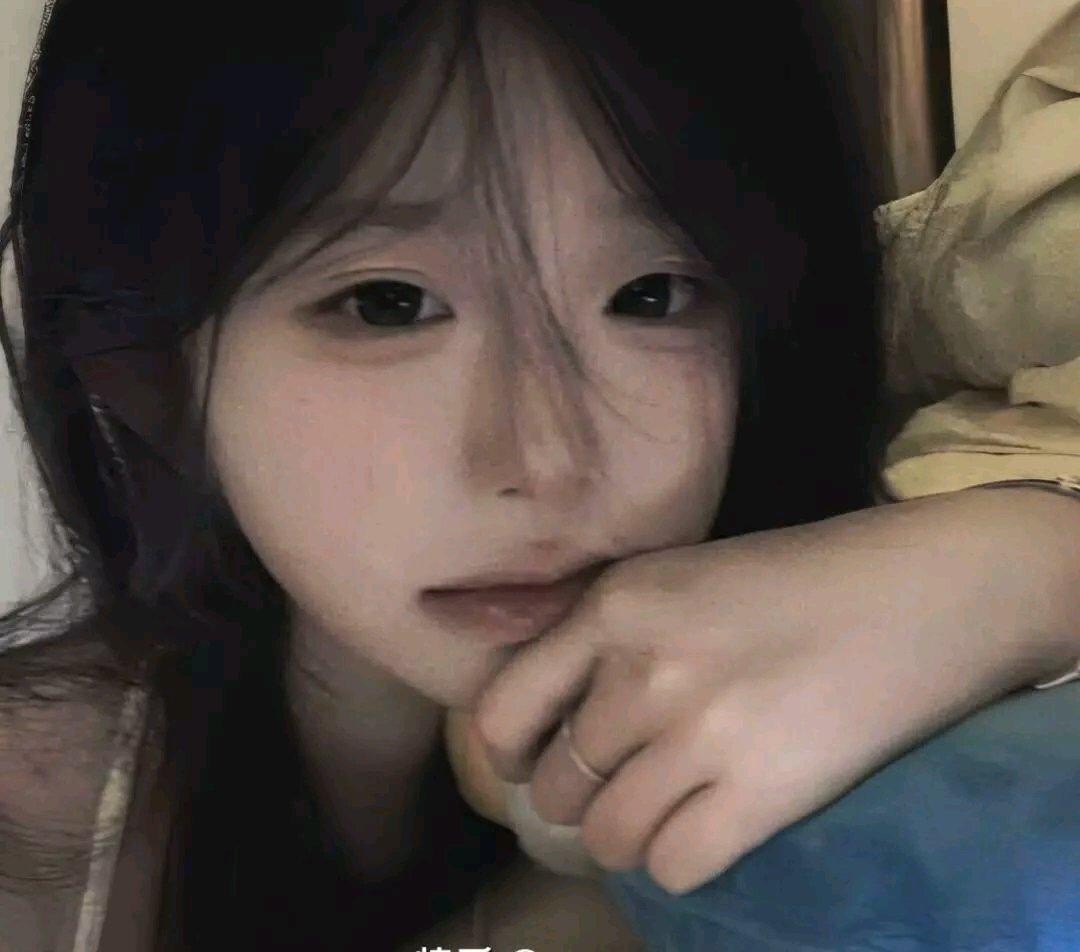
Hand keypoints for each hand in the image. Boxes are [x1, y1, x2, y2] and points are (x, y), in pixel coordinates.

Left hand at [468, 489, 1079, 893]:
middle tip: (614, 783)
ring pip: (607, 836)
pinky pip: (673, 868)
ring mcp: (699, 737)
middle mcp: (641, 672)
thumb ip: (602, 630)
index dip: (505, 752)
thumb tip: (541, 695)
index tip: (524, 762)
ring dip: (626, 833)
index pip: (502, 709)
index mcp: (613, 605)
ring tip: (661, 809)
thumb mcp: (674, 576)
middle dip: (576, 795)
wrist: (914, 593)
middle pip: (556, 784)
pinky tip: (707, 826)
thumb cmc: (793, 575)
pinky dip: (680, 859)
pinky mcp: (760, 796)